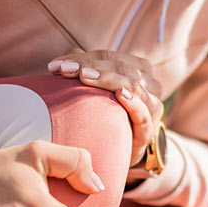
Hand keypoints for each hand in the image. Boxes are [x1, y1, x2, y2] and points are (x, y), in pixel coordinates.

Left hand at [47, 50, 163, 165]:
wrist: (124, 149)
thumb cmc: (109, 115)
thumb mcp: (98, 90)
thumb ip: (84, 72)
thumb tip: (58, 63)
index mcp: (139, 69)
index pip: (110, 57)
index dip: (84, 57)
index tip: (56, 65)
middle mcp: (151, 84)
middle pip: (121, 67)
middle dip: (91, 66)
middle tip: (65, 69)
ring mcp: (152, 107)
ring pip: (134, 85)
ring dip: (107, 79)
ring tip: (84, 76)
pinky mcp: (148, 130)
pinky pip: (144, 114)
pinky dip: (133, 102)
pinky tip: (119, 94)